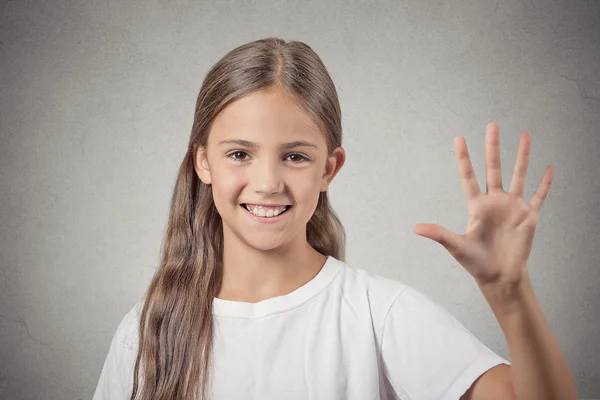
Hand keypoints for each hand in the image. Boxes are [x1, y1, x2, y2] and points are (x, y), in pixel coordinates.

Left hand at [414, 122, 553, 288]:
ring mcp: (512, 207)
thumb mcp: (456, 246)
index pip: (468, 176)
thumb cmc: (476, 262)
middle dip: (493, 147)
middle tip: (492, 125)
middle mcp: (494, 201)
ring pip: (519, 174)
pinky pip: (539, 195)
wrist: (500, 277)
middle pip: (494, 167)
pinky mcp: (528, 216)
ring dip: (522, 155)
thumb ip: (439, 234)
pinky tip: (549, 167)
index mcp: (476, 206)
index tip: (459, 138)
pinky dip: (544, 182)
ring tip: (525, 135)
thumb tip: (416, 228)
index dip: (464, 158)